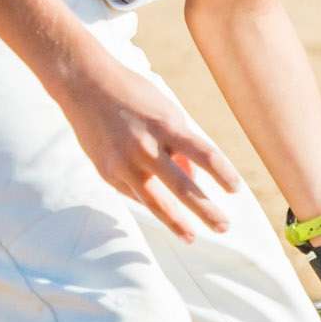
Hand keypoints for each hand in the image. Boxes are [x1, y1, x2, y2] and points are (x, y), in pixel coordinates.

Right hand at [61, 55, 240, 243]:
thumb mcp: (164, 111)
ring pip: (155, 202)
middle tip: (224, 227)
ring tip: (192, 237)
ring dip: (176, 223)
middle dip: (205, 211)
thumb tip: (191, 178)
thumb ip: (180, 145)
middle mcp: (144, 147)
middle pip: (182, 187)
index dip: (223, 174)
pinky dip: (150, 200)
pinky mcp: (107, 173)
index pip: (204, 154)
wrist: (83, 84)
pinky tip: (161, 209)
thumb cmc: (132, 95)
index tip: (236, 189)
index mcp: (165, 125)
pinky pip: (134, 194)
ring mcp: (123, 163)